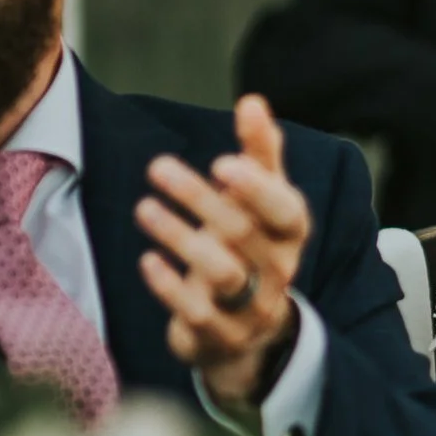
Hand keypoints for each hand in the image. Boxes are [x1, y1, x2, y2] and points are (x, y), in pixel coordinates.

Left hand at [140, 95, 310, 409]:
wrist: (250, 330)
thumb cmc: (252, 246)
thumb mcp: (262, 199)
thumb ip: (260, 151)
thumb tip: (252, 101)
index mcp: (291, 233)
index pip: (286, 210)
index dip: (257, 188)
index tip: (221, 162)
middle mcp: (278, 269)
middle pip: (244, 232)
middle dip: (199, 198)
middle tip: (157, 166)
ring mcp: (252, 306)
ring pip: (223, 272)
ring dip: (180, 236)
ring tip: (144, 207)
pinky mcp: (220, 334)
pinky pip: (198, 312)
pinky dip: (170, 285)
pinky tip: (147, 259)